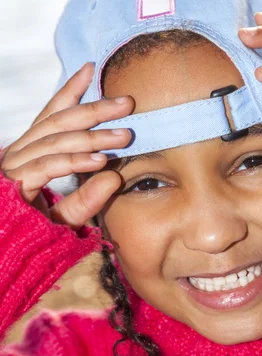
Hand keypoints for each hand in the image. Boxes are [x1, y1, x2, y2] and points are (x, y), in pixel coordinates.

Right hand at [0, 62, 133, 230]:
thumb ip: (88, 198)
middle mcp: (20, 154)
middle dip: (94, 110)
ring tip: (124, 136)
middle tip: (127, 103)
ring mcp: (15, 167)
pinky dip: (75, 161)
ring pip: (56, 141)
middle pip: (59, 123)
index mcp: (30, 152)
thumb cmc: (37, 234)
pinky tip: (100, 160)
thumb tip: (115, 177)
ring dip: (93, 137)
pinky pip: (49, 166)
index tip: (92, 70)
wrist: (11, 257)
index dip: (70, 91)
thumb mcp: (70, 214)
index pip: (51, 115)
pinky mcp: (15, 184)